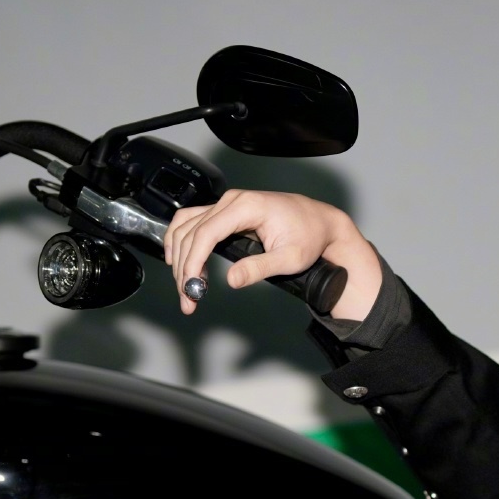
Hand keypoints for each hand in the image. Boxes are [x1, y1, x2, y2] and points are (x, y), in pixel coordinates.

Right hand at [162, 189, 382, 318]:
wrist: (320, 221)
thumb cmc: (309, 235)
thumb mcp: (290, 258)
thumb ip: (260, 268)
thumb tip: (231, 280)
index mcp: (246, 206)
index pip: (206, 233)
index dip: (193, 261)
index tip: (190, 286)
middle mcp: (232, 200)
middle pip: (191, 232)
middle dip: (184, 267)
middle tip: (188, 298)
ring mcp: (227, 204)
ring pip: (186, 226)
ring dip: (178, 256)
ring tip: (185, 286)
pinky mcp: (226, 211)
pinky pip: (193, 222)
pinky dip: (183, 243)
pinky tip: (182, 263)